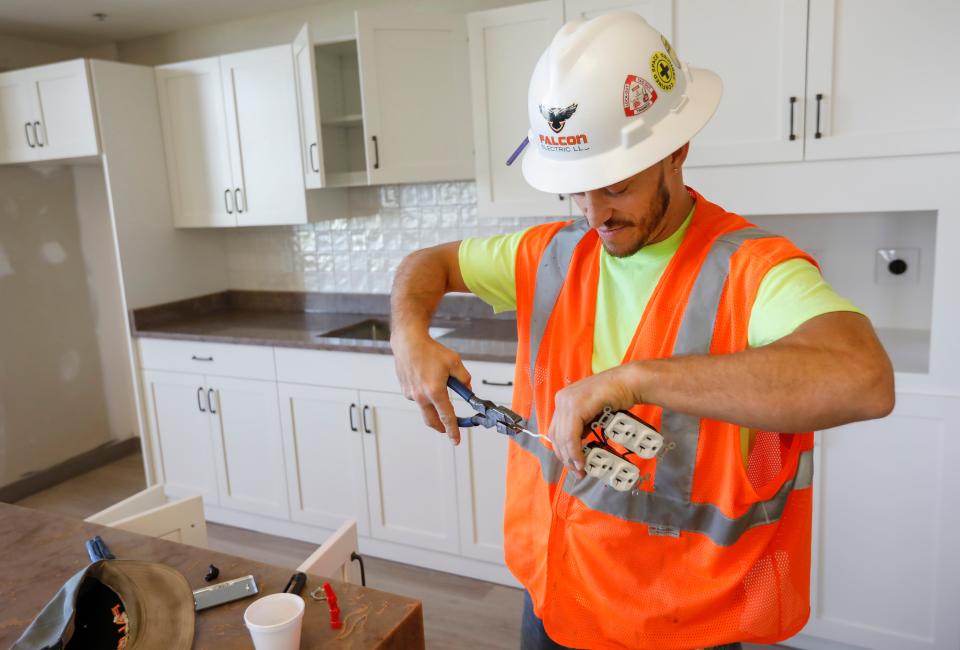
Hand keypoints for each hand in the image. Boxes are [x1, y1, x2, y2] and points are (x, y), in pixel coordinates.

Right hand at [391, 329, 470, 444]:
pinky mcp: (405, 390)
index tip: (456, 440)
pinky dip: (424, 396)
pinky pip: (417, 398)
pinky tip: (426, 381)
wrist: (408, 342)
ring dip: (433, 407)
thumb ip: (464, 379)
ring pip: (424, 408)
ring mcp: (411, 394)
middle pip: (432, 421)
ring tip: (437, 390)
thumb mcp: (455, 362)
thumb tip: (467, 389)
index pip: (447, 417)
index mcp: (435, 391)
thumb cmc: (430, 351)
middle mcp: (421, 396)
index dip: (453, 430)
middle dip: (441, 427)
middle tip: (447, 429)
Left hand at [547, 363, 641, 477]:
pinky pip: (571, 436)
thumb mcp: (592, 413)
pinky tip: (582, 460)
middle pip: (556, 436)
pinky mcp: (576, 407)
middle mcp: (562, 399)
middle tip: (577, 471)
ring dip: (571, 457)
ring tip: (581, 468)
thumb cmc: (615, 396)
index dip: (562, 451)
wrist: (628, 383)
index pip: (556, 431)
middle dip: (566, 457)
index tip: (573, 465)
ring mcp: (567, 401)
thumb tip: (576, 447)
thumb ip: (581, 426)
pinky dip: (575, 451)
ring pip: (562, 438)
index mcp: (563, 400)